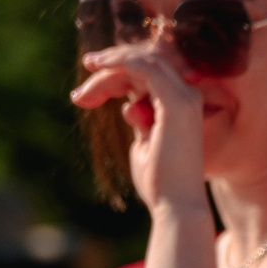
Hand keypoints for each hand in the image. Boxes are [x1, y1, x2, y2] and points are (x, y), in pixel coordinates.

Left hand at [67, 40, 206, 212]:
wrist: (175, 206)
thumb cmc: (160, 183)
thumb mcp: (144, 144)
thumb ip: (140, 121)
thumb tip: (129, 107)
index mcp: (181, 107)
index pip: (147, 76)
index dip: (115, 76)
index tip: (86, 94)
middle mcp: (188, 97)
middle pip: (143, 65)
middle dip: (108, 71)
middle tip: (79, 96)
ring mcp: (184, 98)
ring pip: (142, 61)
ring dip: (109, 65)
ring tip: (83, 87)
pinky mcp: (176, 103)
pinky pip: (145, 67)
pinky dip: (120, 62)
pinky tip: (98, 67)